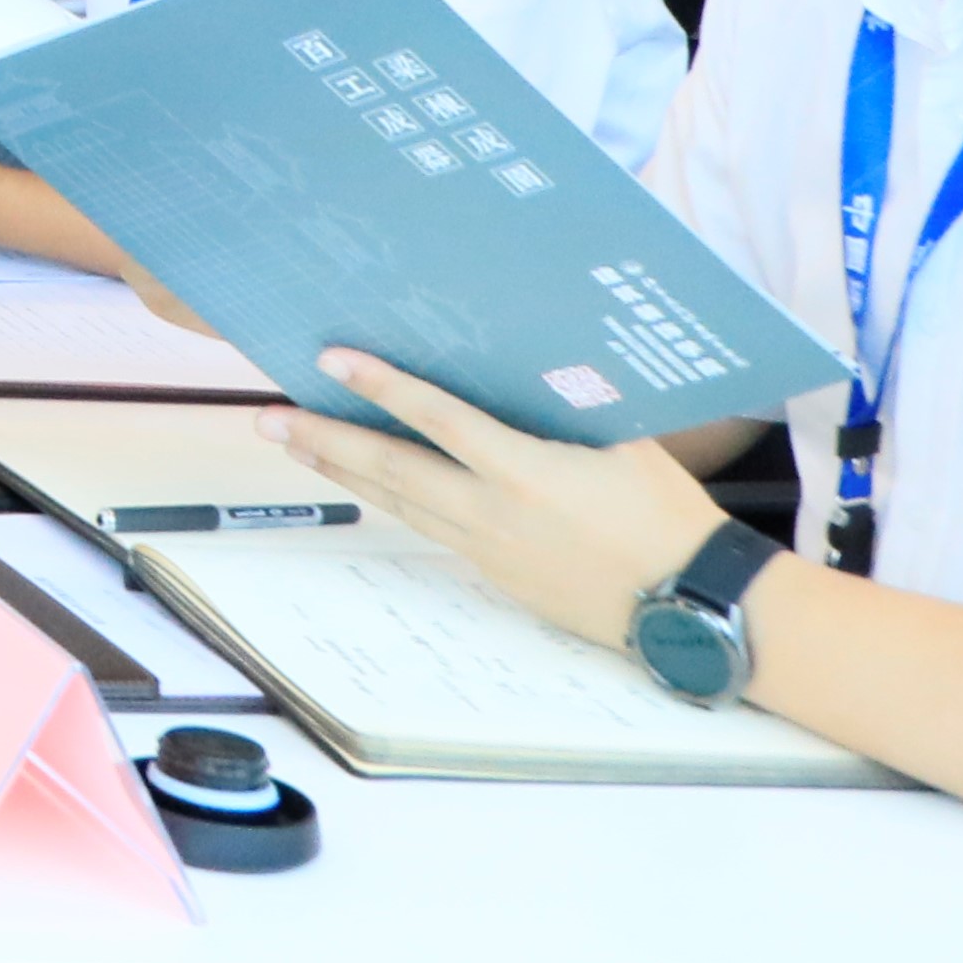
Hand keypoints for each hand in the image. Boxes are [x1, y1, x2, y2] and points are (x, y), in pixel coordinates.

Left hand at [281, 349, 756, 654]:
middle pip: (393, 470)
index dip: (381, 386)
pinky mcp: (499, 577)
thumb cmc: (668, 516)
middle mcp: (495, 514)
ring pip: (401, 504)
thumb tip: (525, 361)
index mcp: (526, 472)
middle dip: (325, 440)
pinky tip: (372, 488)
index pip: (437, 419)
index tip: (332, 359)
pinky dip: (395, 503)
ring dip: (345, 474)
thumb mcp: (623, 441)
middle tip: (268, 417)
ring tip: (296, 445)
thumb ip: (566, 405)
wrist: (694, 602)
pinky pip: (434, 531)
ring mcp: (492, 551)